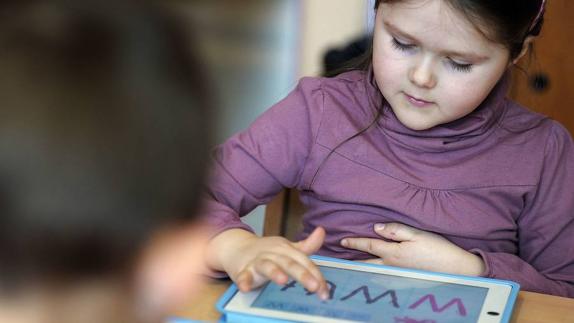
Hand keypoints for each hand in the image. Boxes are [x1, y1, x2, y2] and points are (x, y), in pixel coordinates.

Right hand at [207, 227, 328, 299]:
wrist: (236, 247)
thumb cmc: (267, 252)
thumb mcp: (287, 248)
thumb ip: (306, 245)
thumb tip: (322, 231)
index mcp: (286, 249)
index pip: (304, 262)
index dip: (316, 275)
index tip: (325, 291)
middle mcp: (273, 254)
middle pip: (289, 263)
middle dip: (302, 274)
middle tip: (314, 286)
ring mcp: (257, 261)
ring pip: (267, 266)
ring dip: (274, 272)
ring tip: (283, 280)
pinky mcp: (242, 270)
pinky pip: (242, 276)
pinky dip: (243, 281)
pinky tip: (246, 287)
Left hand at [340, 223, 484, 275]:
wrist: (457, 269)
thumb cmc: (438, 249)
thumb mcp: (417, 234)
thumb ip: (395, 230)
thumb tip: (376, 227)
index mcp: (393, 253)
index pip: (369, 246)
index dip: (355, 242)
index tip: (342, 241)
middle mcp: (392, 266)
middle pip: (368, 261)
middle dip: (354, 258)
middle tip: (342, 256)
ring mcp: (399, 275)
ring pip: (375, 271)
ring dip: (363, 266)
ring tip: (353, 264)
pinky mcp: (406, 280)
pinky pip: (385, 277)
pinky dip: (375, 274)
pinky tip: (373, 274)